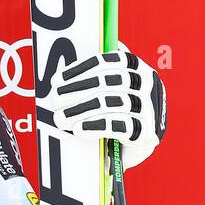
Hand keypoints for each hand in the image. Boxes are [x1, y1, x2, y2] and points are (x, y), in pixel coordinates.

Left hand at [49, 46, 166, 169]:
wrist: (142, 142)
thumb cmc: (121, 111)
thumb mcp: (112, 89)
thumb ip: (94, 78)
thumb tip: (60, 77)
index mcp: (136, 67)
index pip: (106, 61)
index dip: (79, 70)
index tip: (57, 81)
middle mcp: (146, 83)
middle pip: (106, 82)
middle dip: (76, 91)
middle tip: (55, 100)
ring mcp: (149, 107)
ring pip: (110, 103)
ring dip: (80, 110)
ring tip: (61, 118)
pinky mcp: (146, 132)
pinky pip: (118, 126)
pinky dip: (95, 126)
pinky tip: (79, 129)